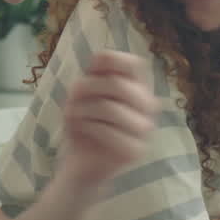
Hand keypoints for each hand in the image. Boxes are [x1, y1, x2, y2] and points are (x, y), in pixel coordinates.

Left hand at [57, 50, 157, 189]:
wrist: (80, 164)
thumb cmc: (83, 126)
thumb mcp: (82, 95)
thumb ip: (94, 75)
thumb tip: (100, 55)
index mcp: (137, 88)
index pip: (134, 64)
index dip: (113, 60)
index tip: (91, 68)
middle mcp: (148, 106)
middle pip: (118, 85)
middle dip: (87, 88)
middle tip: (71, 98)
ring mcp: (145, 129)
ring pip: (110, 108)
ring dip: (82, 110)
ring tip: (72, 115)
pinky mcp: (136, 150)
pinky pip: (108, 132)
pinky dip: (87, 128)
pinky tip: (80, 131)